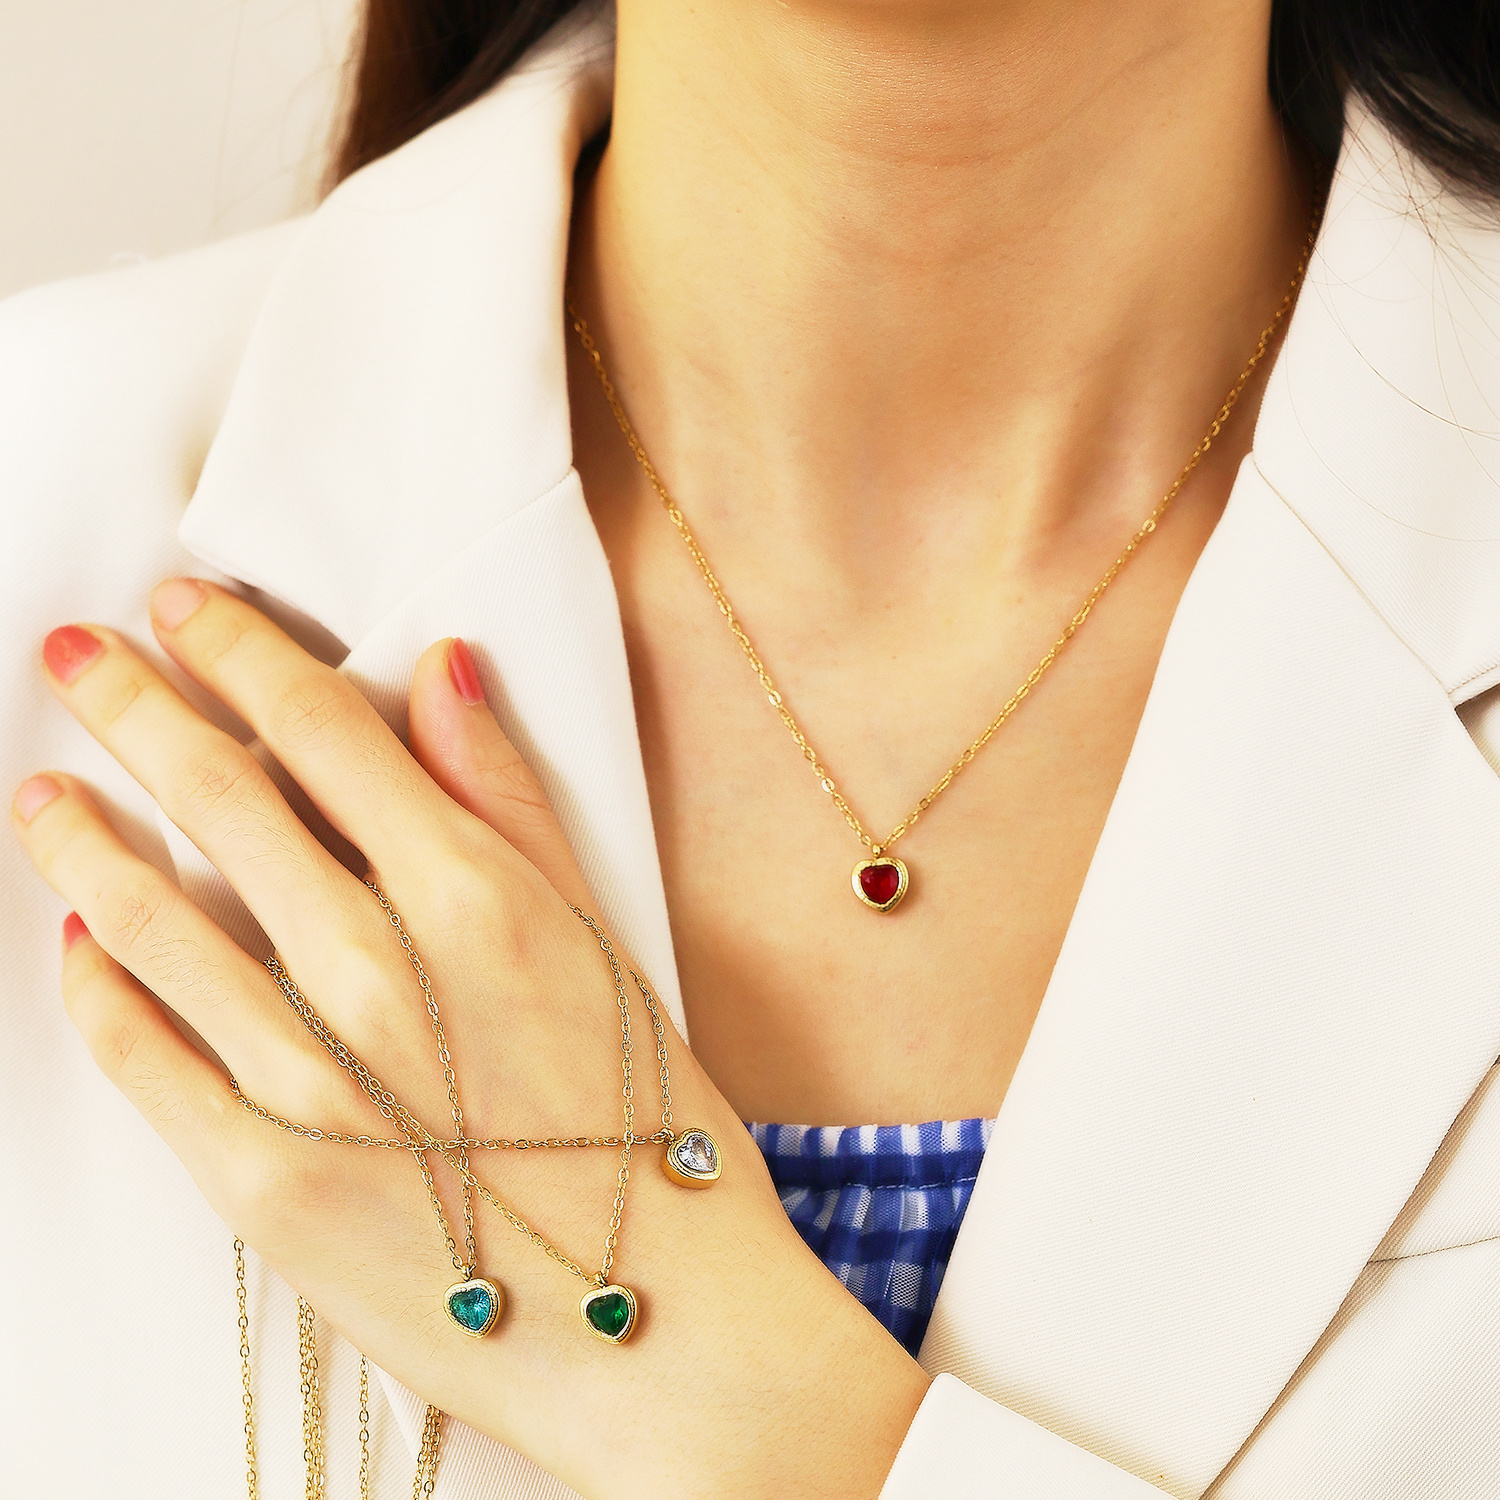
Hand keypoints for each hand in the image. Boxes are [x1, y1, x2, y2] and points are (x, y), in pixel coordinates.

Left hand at [11, 580, 928, 1499]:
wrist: (658, 1328)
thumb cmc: (651, 1126)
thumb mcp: (603, 944)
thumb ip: (512, 802)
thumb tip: (443, 671)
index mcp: (477, 898)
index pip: (327, 730)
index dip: (245, 651)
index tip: (187, 605)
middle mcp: (380, 970)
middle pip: (223, 795)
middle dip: (133, 704)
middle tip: (71, 654)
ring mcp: (308, 1078)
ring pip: (151, 916)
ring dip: (81, 835)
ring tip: (41, 790)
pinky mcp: (259, 1179)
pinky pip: (143, 1054)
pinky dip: (98, 983)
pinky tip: (78, 940)